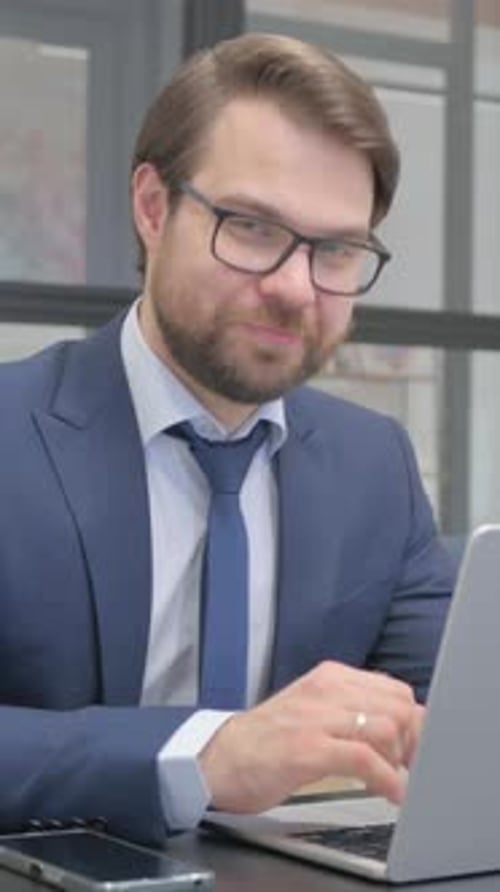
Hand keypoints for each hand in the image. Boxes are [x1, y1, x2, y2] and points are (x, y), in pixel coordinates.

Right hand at [199, 660, 423, 813]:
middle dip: (413, 741)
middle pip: (398, 706)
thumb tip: (401, 724)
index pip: (394, 688)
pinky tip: (388, 793)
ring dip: (400, 761)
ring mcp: (315, 717)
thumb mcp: (313, 710)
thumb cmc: (266, 740)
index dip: (413, 721)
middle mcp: (325, 689)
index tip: (414, 747)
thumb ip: (352, 710)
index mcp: (329, 677)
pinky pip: (365, 760)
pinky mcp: (307, 748)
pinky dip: (386, 780)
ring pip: (386, 728)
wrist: (218, 758)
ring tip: (394, 779)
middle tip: (408, 767)